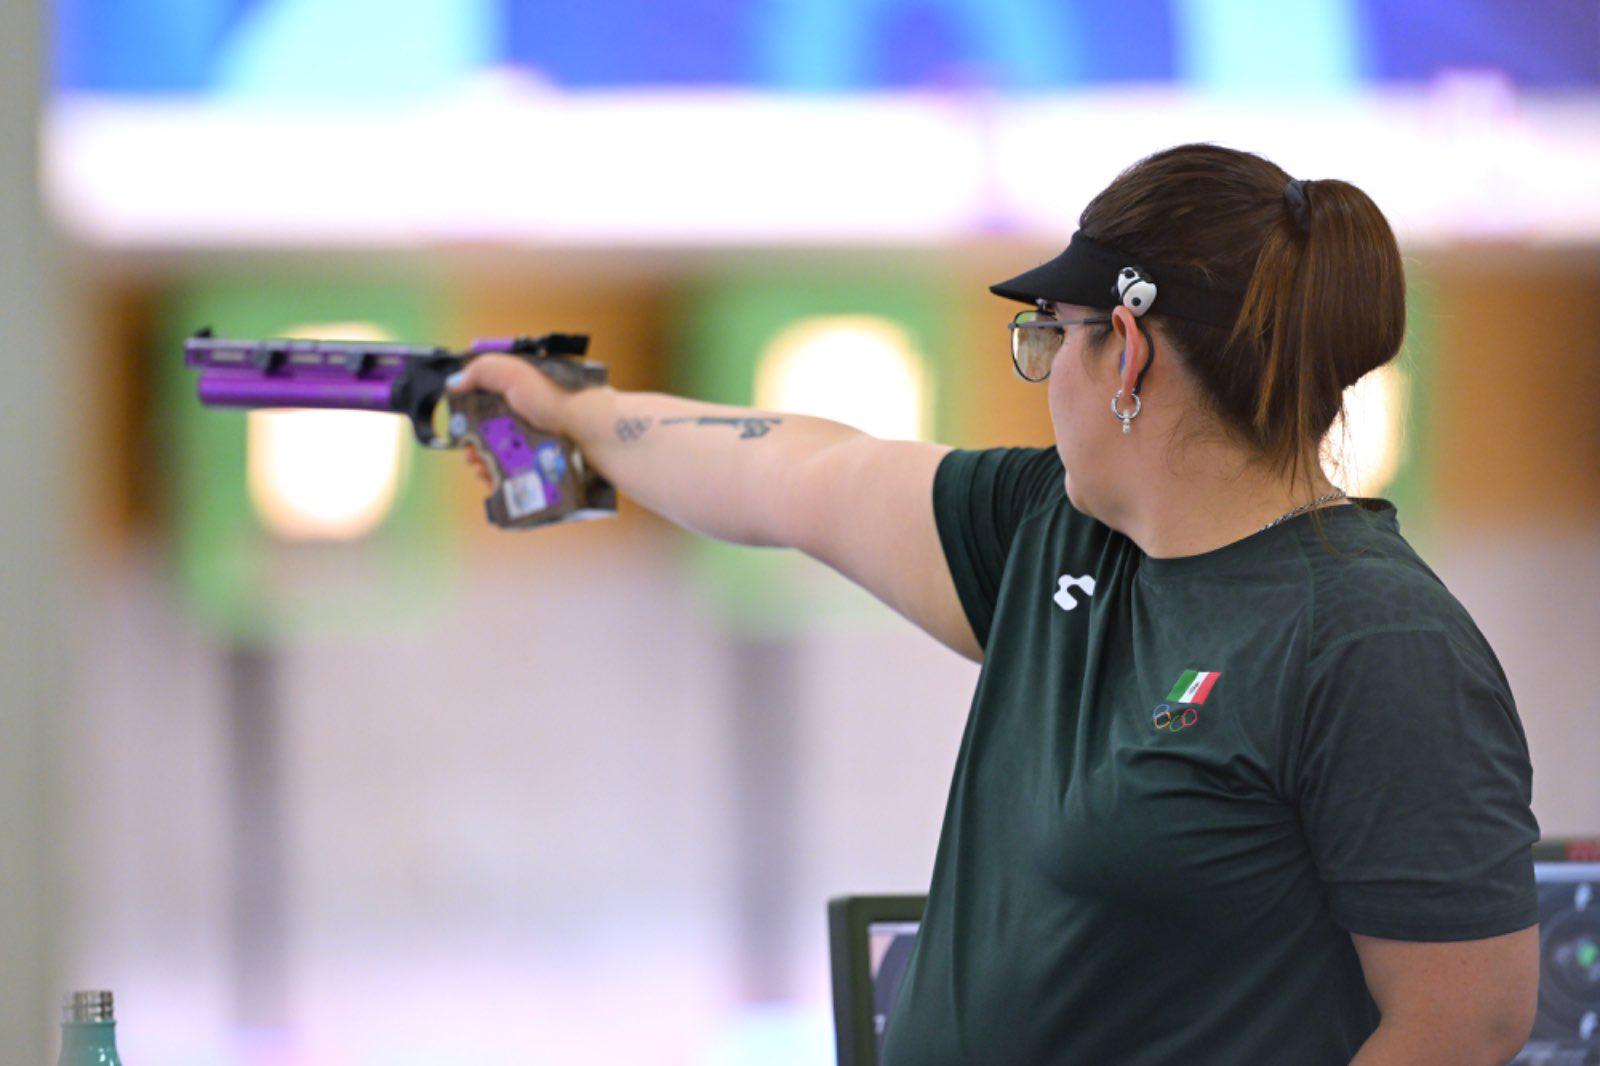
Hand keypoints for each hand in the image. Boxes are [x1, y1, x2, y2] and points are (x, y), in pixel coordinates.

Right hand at [449, 354, 580, 489]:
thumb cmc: (558, 400)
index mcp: (521, 394)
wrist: (593, 433)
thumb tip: (454, 382)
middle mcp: (529, 419)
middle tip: (471, 454)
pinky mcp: (545, 467)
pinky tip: (495, 481)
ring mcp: (537, 445)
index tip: (460, 429)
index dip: (467, 417)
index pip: (485, 404)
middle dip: (473, 445)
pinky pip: (517, 476)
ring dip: (484, 465)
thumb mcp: (515, 374)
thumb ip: (482, 372)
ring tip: (482, 469)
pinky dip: (502, 480)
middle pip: (489, 435)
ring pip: (501, 458)